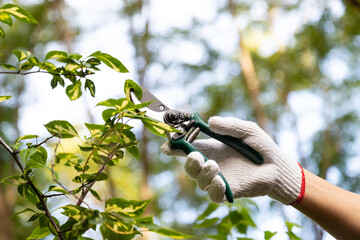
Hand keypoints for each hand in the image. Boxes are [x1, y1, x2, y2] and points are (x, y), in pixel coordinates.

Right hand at [161, 116, 304, 203]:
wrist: (277, 165)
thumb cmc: (261, 146)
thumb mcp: (246, 129)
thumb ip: (229, 125)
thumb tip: (210, 123)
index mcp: (211, 148)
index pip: (187, 148)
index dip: (174, 146)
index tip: (168, 144)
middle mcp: (211, 163)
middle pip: (189, 166)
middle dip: (187, 162)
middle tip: (196, 156)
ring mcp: (218, 179)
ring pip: (199, 181)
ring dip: (202, 174)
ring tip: (214, 166)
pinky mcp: (228, 192)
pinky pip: (213, 196)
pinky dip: (212, 189)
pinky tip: (219, 181)